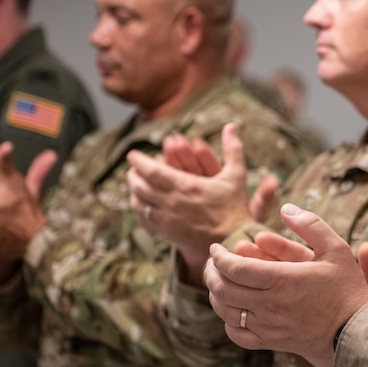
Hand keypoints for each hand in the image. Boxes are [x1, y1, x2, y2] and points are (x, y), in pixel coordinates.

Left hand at [126, 122, 253, 284]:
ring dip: (133, 192)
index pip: (152, 170)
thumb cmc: (235, 206)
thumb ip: (232, 149)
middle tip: (132, 168)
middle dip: (132, 175)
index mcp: (185, 185)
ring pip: (139, 204)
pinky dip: (139, 211)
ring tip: (134, 185)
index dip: (138, 161)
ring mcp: (167, 219)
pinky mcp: (167, 233)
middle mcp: (172, 202)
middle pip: (140, 186)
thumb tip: (231, 126)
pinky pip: (145, 221)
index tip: (132, 154)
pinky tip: (141, 206)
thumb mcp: (236, 175)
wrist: (233, 240)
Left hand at [203, 202, 367, 366]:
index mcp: (283, 280)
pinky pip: (238, 334)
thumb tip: (285, 208)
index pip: (235, 268)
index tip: (216, 247)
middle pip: (223, 289)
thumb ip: (310, 224)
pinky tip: (232, 310)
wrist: (358, 333)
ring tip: (218, 281)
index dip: (219, 257)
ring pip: (226, 312)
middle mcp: (271, 305)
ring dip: (216, 294)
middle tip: (213, 262)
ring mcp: (270, 327)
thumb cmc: (348, 288)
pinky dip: (228, 321)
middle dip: (211, 272)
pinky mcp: (272, 343)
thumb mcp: (336, 248)